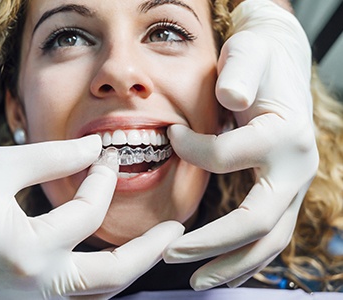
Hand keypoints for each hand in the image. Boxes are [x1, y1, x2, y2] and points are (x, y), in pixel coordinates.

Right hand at [0, 135, 182, 299]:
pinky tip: (107, 251)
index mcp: (29, 251)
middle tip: (175, 230)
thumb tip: (93, 148)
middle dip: (148, 252)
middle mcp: (35, 284)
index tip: (105, 151)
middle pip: (111, 276)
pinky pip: (74, 291)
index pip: (87, 212)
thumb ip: (51, 157)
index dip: (100, 177)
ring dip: (126, 267)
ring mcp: (28, 297)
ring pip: (95, 292)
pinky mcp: (20, 296)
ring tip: (151, 244)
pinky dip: (98, 274)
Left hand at [162, 0, 318, 289]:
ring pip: (268, 241)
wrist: (279, 64)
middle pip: (257, 222)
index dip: (192, 151)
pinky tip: (218, 267)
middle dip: (211, 244)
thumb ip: (240, 75)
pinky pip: (267, 235)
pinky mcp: (282, 193)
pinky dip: (243, 256)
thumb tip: (230, 99)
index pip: (228, 158)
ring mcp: (292, 186)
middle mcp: (296, 168)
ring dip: (230, 264)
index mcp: (284, 136)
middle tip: (170, 255)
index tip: (169, 136)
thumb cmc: (257, 61)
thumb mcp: (248, 55)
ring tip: (196, 281)